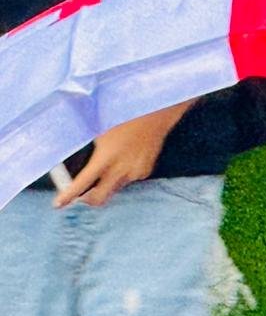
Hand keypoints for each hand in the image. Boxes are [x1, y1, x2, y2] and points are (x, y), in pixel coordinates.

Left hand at [53, 100, 192, 208]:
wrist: (156, 112)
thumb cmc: (123, 114)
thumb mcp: (99, 128)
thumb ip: (85, 147)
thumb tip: (69, 162)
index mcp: (105, 157)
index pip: (81, 184)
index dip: (67, 196)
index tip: (58, 203)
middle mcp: (120, 169)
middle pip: (99, 198)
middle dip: (87, 200)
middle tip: (80, 195)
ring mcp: (135, 171)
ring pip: (114, 187)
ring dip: (107, 183)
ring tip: (109, 163)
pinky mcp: (145, 171)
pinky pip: (128, 179)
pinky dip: (122, 173)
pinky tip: (126, 156)